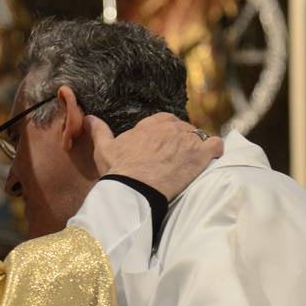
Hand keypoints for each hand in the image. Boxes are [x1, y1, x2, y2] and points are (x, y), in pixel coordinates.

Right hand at [87, 113, 222, 200]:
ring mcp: (188, 140)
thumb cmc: (119, 169)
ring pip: (200, 137)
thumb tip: (88, 117)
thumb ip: (99, 130)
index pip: (166, 121)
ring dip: (197, 148)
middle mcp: (172, 127)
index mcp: (152, 123)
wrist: (135, 188)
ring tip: (191, 163)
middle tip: (175, 159)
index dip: (165, 134)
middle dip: (181, 142)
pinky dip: (215, 151)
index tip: (162, 147)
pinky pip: (216, 146)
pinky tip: (210, 160)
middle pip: (183, 130)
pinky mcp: (201, 155)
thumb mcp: (104, 148)